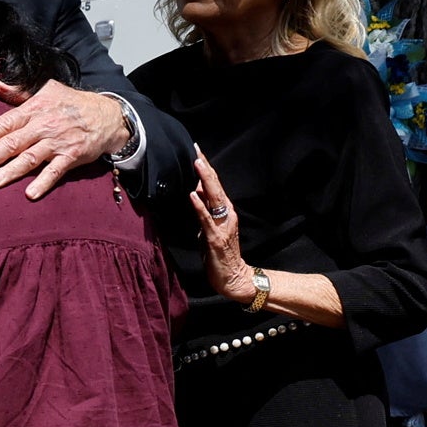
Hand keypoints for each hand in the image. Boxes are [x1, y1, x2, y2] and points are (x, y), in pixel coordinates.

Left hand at [0, 79, 126, 198]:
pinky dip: (43, 182)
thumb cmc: (72, 104)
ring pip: (31, 157)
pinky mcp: (72, 156)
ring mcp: (59, 141)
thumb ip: (19, 92)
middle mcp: (45, 125)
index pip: (7, 122)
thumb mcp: (47, 91)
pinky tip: (30, 193)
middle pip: (14, 142)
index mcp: (36, 109)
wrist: (108, 115)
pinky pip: (56, 171)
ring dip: (11, 170)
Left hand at [190, 154, 260, 303]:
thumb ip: (205, 210)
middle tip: (196, 149)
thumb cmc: (219, 253)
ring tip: (196, 163)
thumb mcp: (209, 227)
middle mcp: (226, 214)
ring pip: (213, 198)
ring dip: (204, 180)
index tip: (196, 150)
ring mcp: (221, 225)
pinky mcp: (215, 238)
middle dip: (205, 167)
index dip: (206, 168)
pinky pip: (206, 219)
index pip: (214, 185)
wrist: (233, 277)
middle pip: (215, 186)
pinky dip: (199, 206)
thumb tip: (195, 191)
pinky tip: (192, 195)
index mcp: (224, 211)